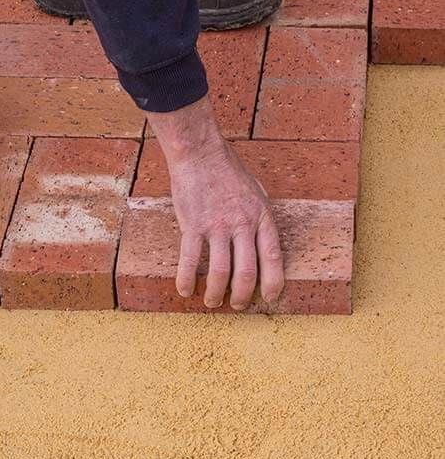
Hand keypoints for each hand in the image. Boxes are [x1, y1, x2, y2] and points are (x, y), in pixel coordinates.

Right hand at [145, 97, 284, 309]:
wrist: (200, 153)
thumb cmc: (227, 169)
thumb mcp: (256, 191)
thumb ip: (259, 216)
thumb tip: (261, 239)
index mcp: (261, 217)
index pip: (273, 258)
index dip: (273, 283)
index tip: (268, 298)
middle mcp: (242, 224)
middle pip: (246, 272)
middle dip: (242, 296)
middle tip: (236, 305)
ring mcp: (217, 226)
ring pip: (220, 272)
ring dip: (216, 293)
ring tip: (211, 302)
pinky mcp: (193, 225)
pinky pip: (190, 260)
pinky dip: (187, 279)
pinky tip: (185, 290)